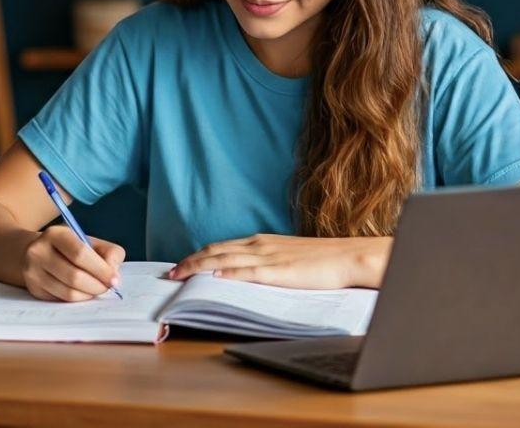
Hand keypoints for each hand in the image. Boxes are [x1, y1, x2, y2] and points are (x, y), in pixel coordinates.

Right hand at [20, 225, 125, 301]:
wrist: (37, 252)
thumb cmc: (71, 248)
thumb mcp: (90, 241)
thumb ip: (109, 253)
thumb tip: (113, 275)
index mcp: (56, 234)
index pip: (80, 254)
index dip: (100, 269)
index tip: (114, 280)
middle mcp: (39, 251)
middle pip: (74, 276)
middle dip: (96, 285)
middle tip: (107, 287)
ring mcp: (33, 271)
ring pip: (68, 292)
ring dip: (88, 295)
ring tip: (96, 289)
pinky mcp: (33, 288)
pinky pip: (61, 300)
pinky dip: (77, 299)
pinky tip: (82, 292)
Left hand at [168, 234, 391, 289]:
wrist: (350, 257)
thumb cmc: (323, 260)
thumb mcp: (287, 257)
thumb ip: (265, 263)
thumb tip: (245, 274)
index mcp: (261, 241)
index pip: (219, 246)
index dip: (196, 256)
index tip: (178, 266)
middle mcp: (259, 245)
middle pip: (214, 250)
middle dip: (188, 262)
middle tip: (169, 274)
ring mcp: (268, 257)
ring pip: (224, 259)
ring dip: (197, 267)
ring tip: (178, 276)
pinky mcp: (279, 271)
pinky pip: (248, 271)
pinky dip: (227, 273)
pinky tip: (213, 277)